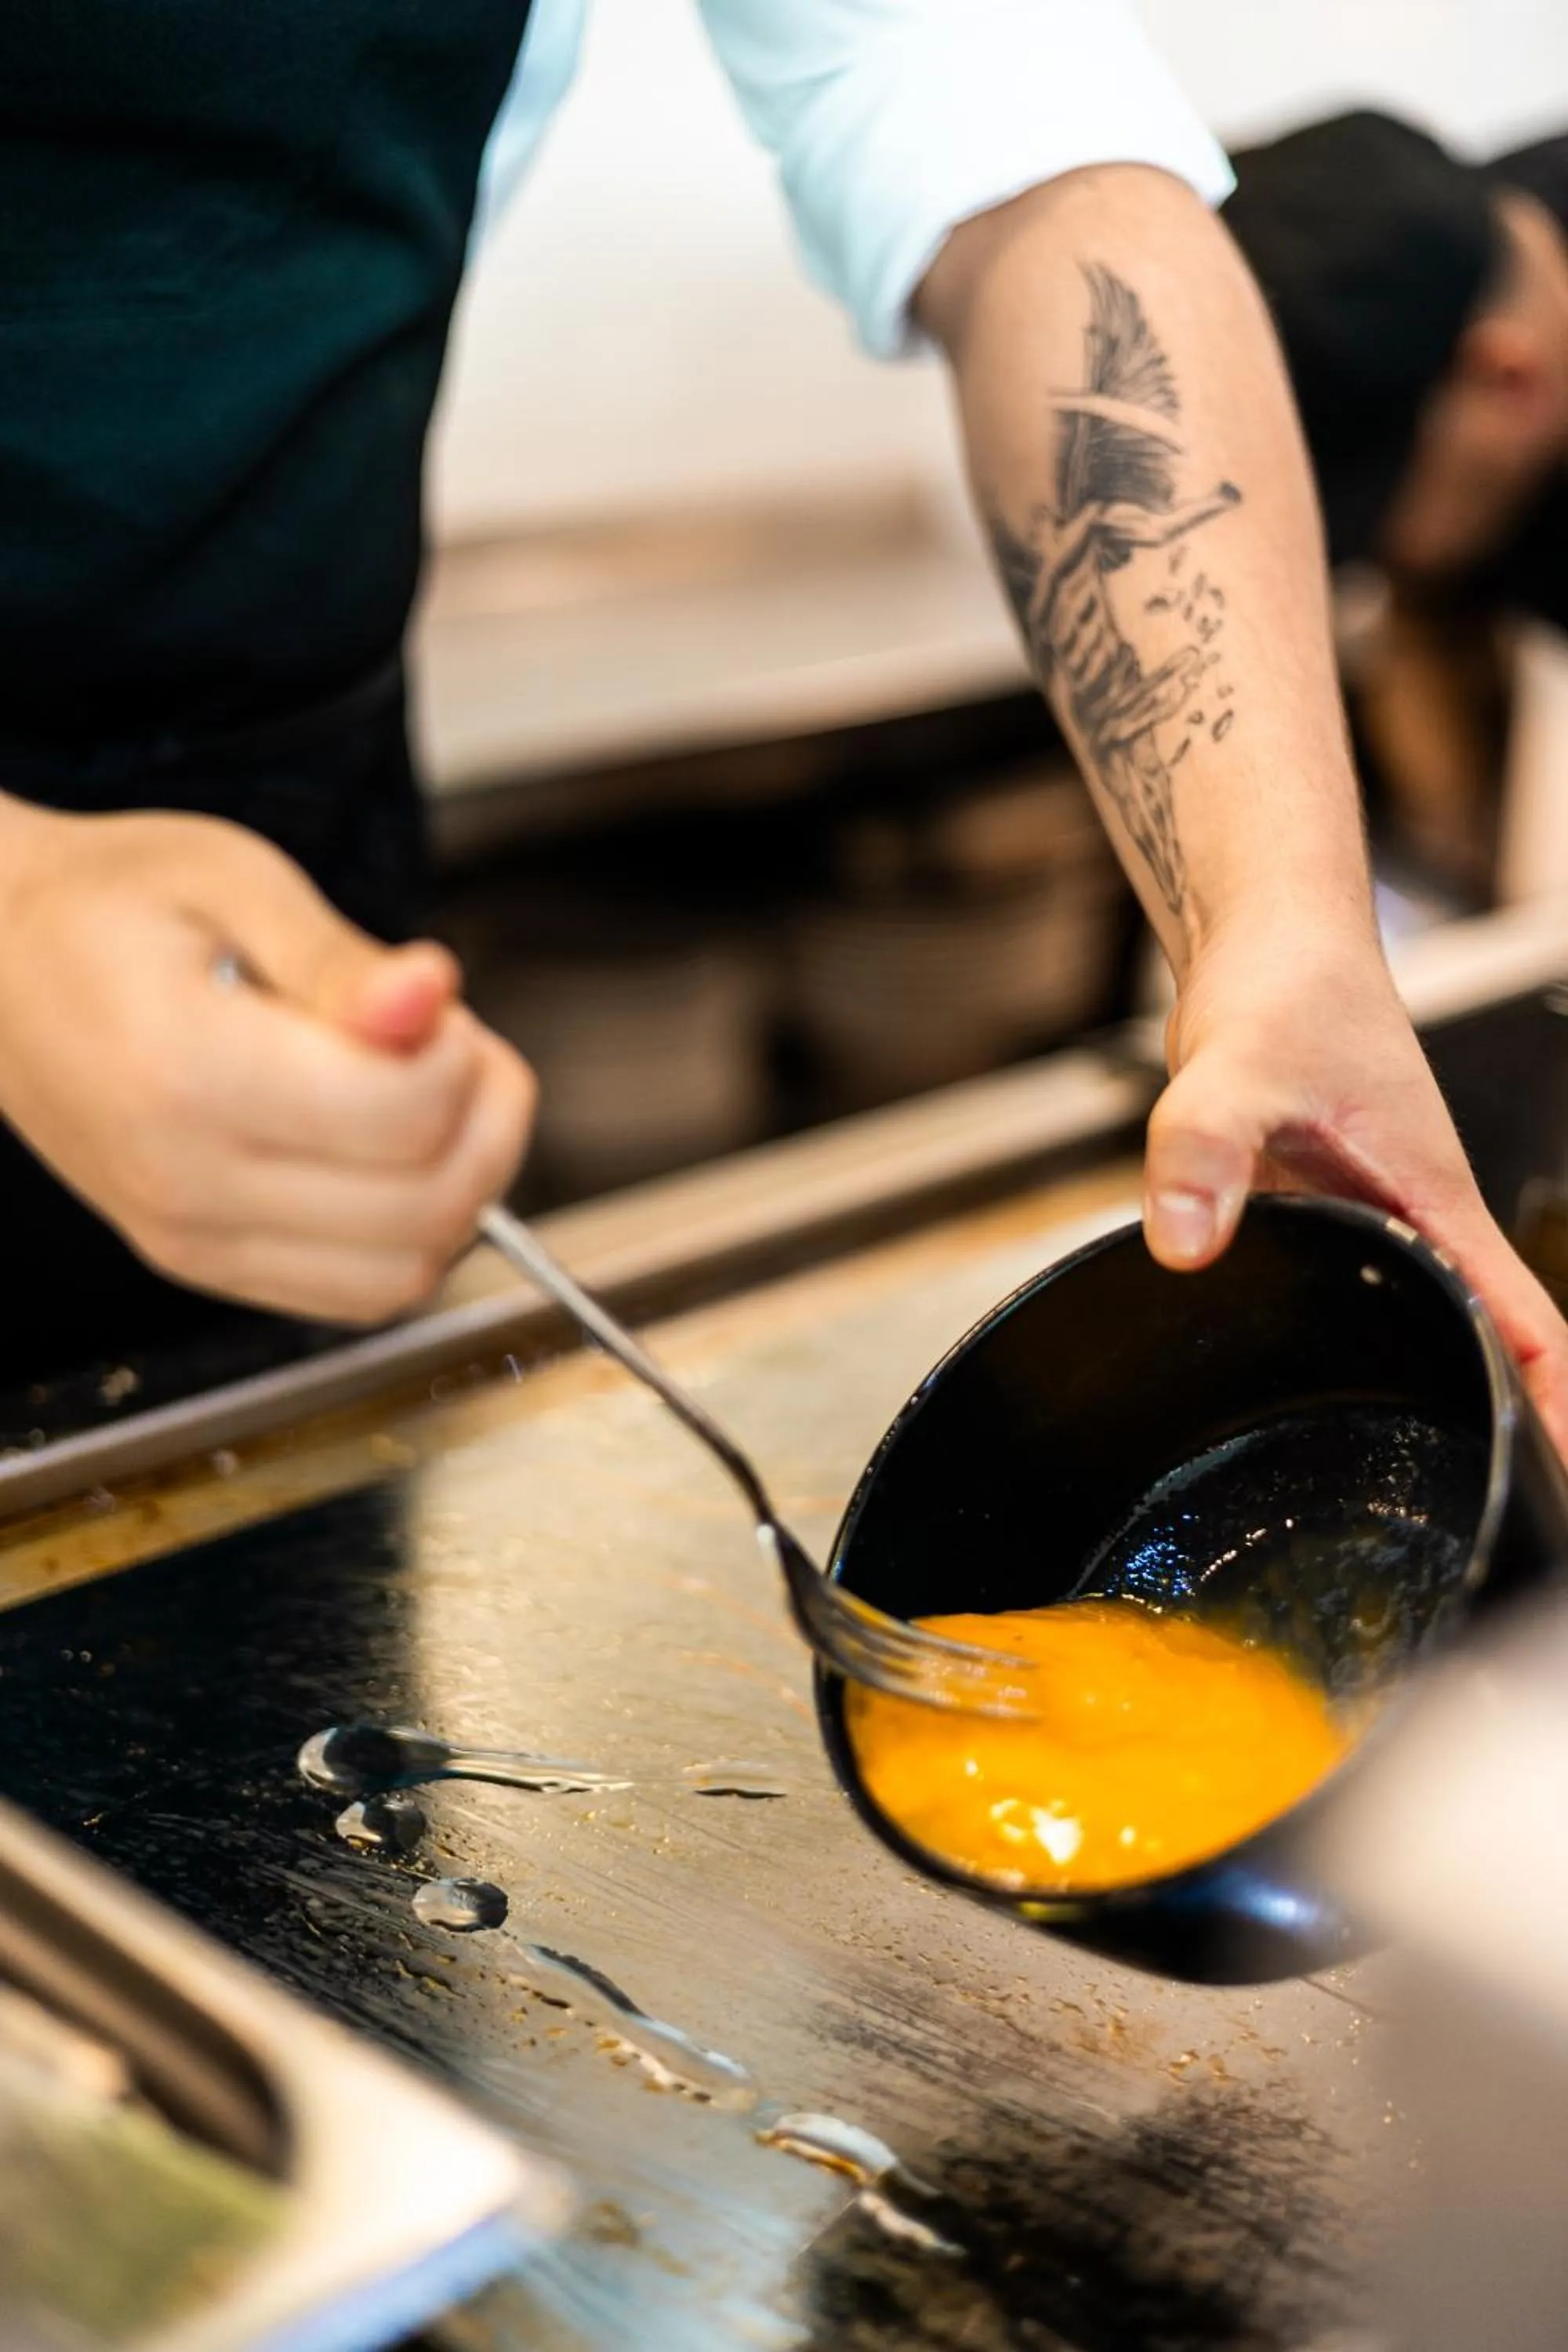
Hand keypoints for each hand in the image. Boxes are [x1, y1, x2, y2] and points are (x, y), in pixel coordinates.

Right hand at [0, 798, 535, 1322]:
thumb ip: (343, 958)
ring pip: (404, 1273)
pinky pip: (355, 1293)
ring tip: (421, 1094)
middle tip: (451, 1042)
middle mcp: (187, 1182)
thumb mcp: (234, 879)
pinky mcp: (205, 1266)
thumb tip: (434, 994)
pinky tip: (386, 1150)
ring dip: (458, 1187)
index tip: (433, 1000)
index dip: (462, 1054)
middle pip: (425, 1207)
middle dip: (484, 1119)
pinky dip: (407, 1234)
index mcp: (189, 1075)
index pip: (404, 1116)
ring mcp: (191, 1240)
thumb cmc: (111, 910)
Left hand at [1142, 927, 1567, 1455]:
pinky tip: (1308, 1393)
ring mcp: (1376, 1218)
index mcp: (1436, 1204)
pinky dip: (1351, 1344)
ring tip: (1407, 1486)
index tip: (1563, 1478)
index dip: (1559, 1407)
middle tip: (1480, 1521)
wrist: (1264, 939)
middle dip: (1500, 1426)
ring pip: (1419, 1322)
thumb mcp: (1236, 1072)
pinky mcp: (1327, 1211)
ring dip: (1427, 1388)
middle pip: (1486, 1342)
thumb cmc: (1281, 991)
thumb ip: (1204, 1152)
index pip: (1530, 1326)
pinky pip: (1355, 1294)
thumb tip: (1183, 1243)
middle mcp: (1419, 1221)